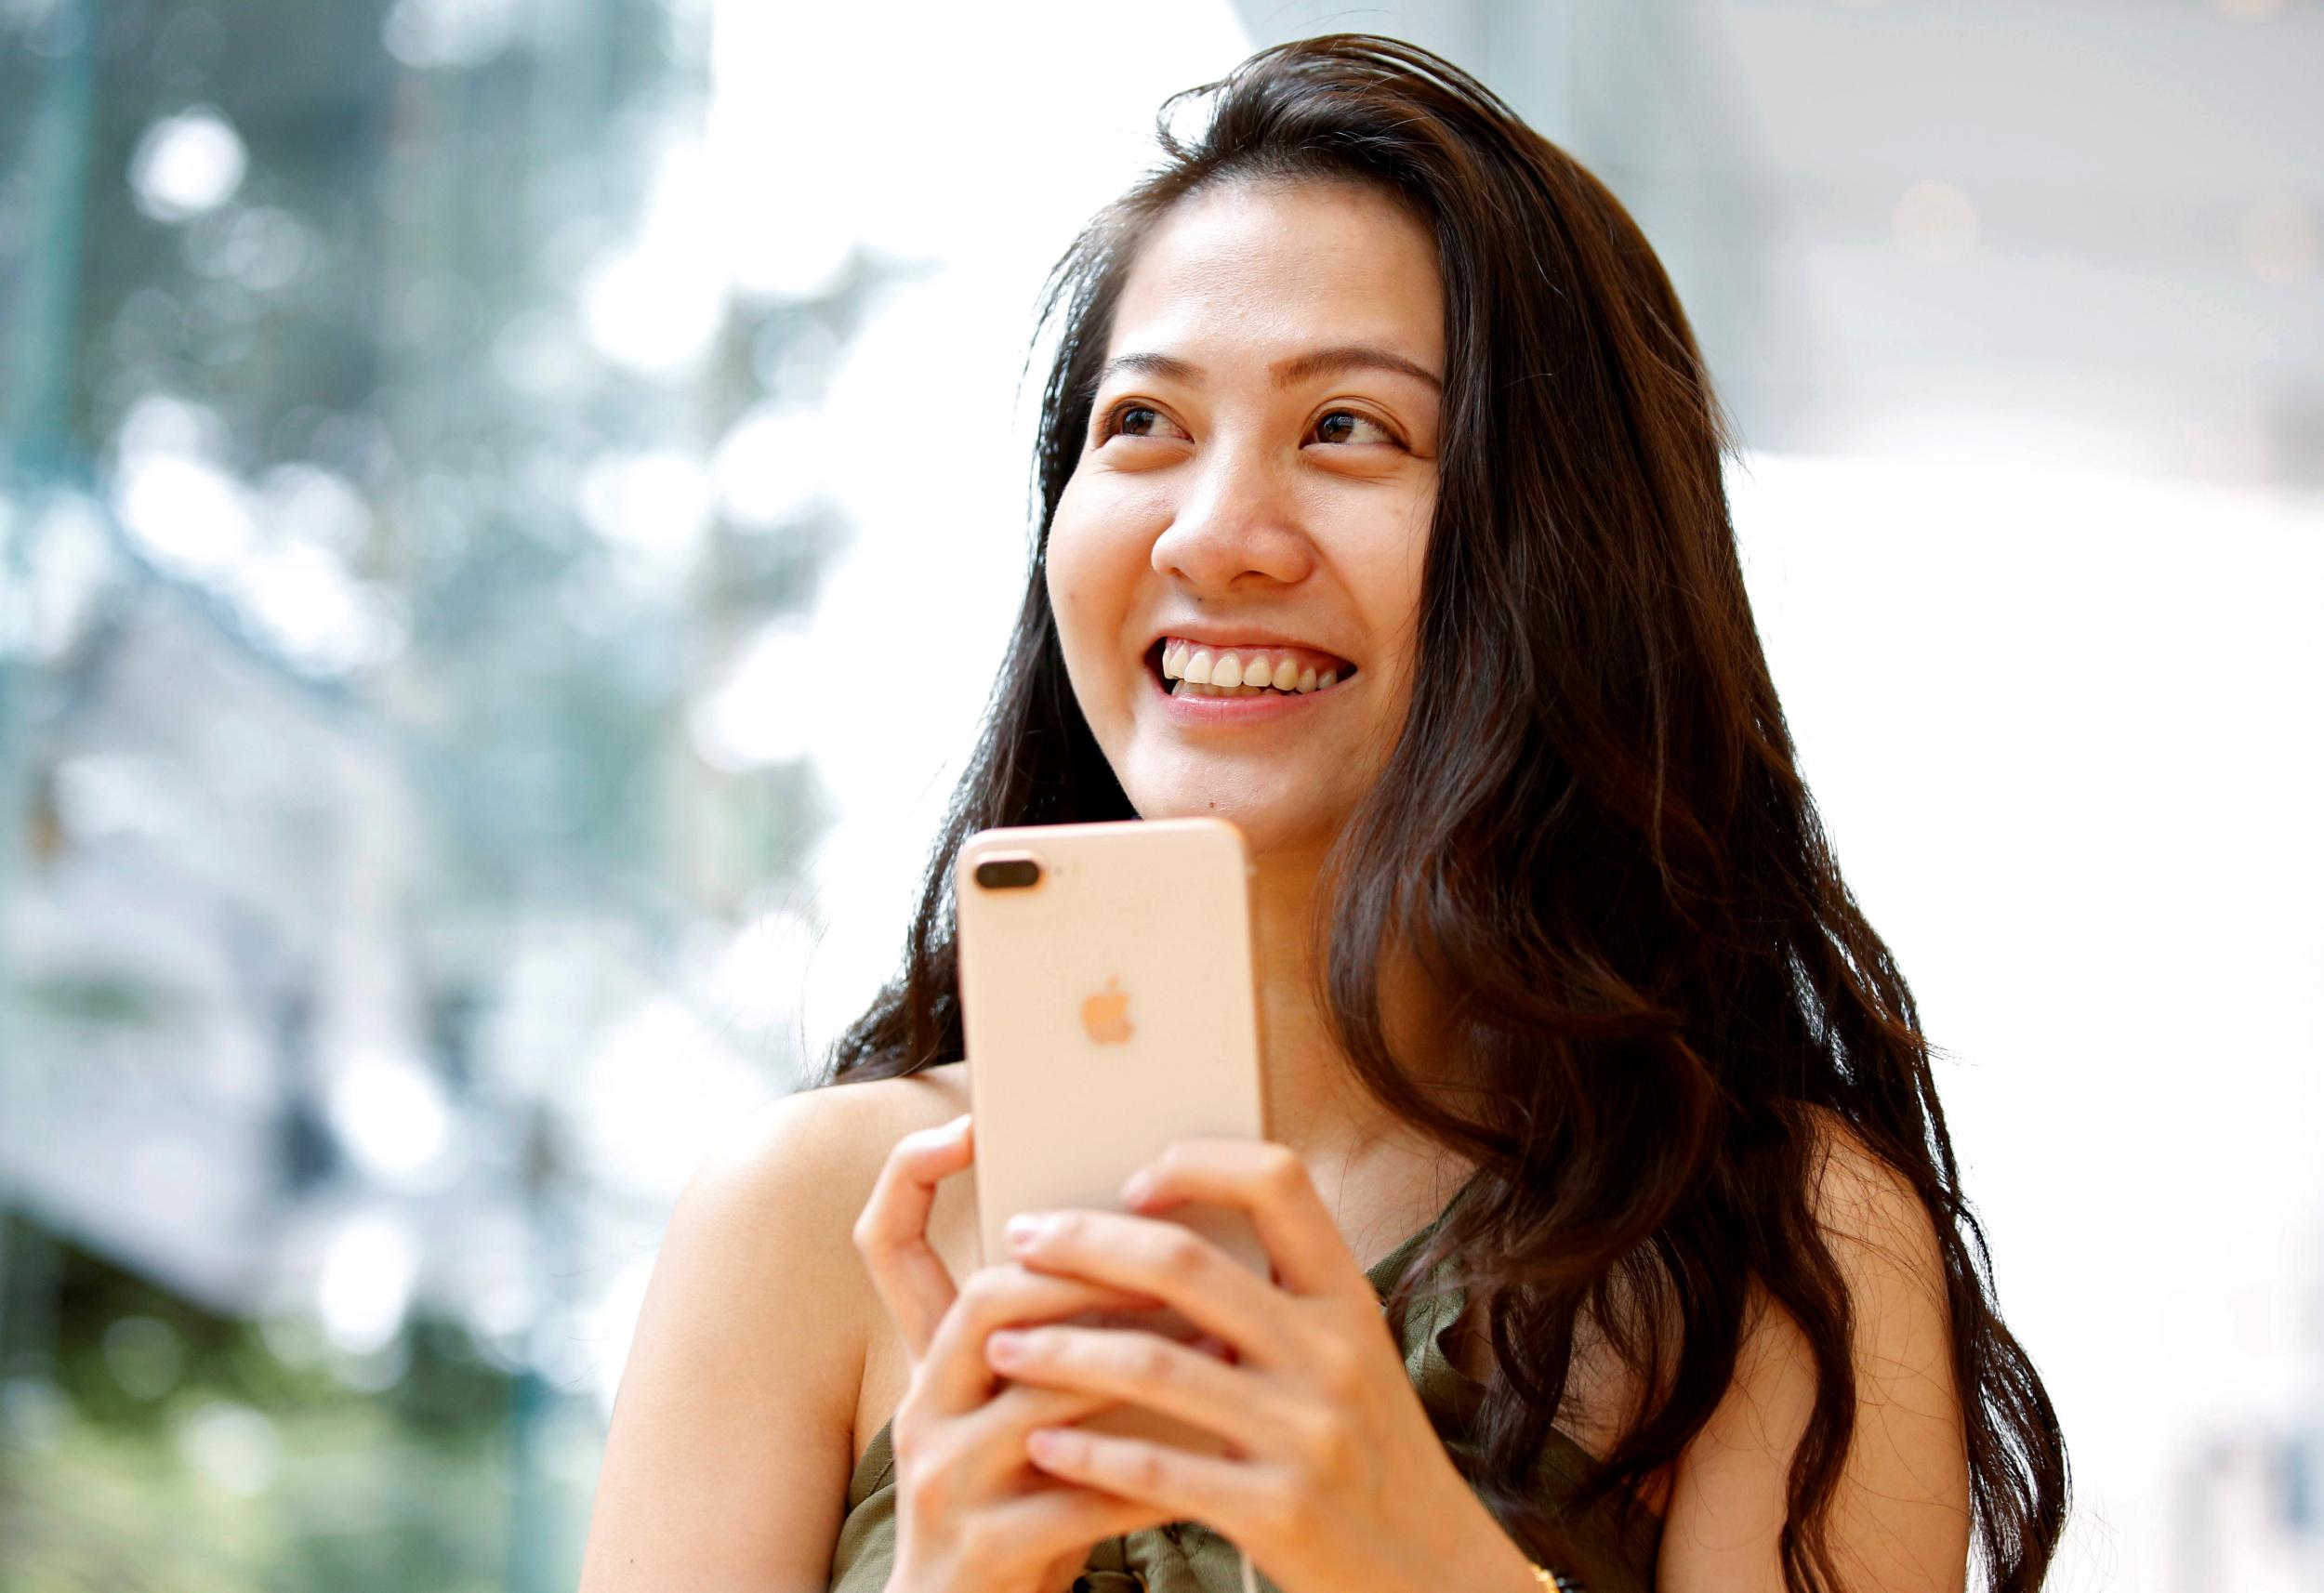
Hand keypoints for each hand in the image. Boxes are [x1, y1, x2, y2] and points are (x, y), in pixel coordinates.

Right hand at [851, 1114, 1185, 1592]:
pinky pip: (1072, 1497)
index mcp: (932, 1362)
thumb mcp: (1028, 1415)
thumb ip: (1067, 1341)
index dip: (910, 1175)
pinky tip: (1207, 1462)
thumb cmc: (1028, 1506)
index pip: (887, 1244)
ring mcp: (942, 1480)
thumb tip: (1163, 1251)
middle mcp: (921, 1407)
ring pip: (1040, 1398)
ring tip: (1217, 1350)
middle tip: (1171, 1256)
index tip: (969, 1123)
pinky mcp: (979, 1549)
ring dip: (1137, 1369)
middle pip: (985, 1302)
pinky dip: (1146, 1474)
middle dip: (1084, 1272)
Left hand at [984, 1139, 1540, 1592]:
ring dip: (1059, 1349)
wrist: (1437, 1579)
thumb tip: (1162, 1245)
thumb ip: (1283, 1308)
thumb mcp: (1354, 1364)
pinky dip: (1089, 1452)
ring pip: (1154, 1364)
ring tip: (1000, 1345)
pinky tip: (1042, 1443)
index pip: (1279, 1182)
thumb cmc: (1372, 1462)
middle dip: (1085, 1246)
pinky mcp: (1278, 1514)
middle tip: (1021, 1240)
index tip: (1131, 1182)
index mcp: (1349, 1303)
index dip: (1198, 1165)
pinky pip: (1159, 1469)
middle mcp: (1332, 1356)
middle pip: (1187, 1266)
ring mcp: (1307, 1436)